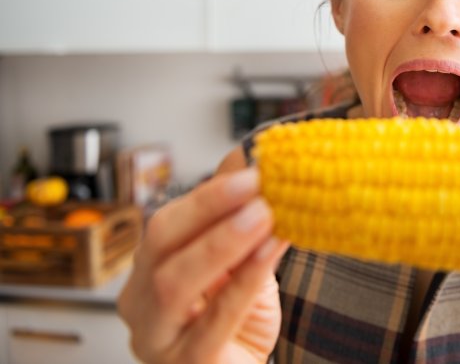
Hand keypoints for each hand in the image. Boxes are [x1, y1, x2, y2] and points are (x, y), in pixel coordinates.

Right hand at [117, 168, 289, 362]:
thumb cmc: (239, 324)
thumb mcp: (240, 267)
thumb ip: (242, 229)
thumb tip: (259, 172)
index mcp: (150, 270)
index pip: (168, 223)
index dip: (209, 195)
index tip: (251, 170)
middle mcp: (141, 303)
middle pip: (160, 244)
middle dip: (209, 208)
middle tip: (255, 183)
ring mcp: (157, 338)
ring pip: (175, 283)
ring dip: (223, 242)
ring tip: (264, 214)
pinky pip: (213, 321)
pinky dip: (244, 281)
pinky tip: (269, 253)